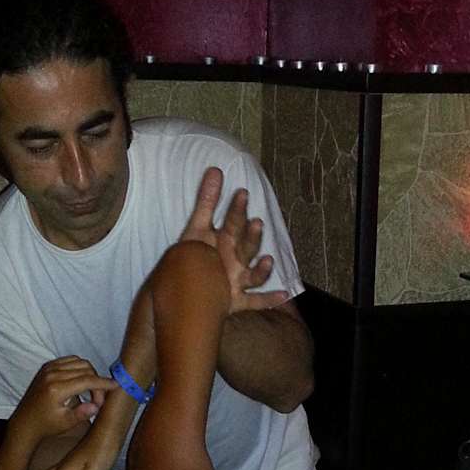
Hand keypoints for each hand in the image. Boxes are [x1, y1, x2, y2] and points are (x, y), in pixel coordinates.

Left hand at [9, 357, 120, 446]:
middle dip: (97, 382)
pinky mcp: (47, 367)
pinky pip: (70, 360)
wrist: (25, 423)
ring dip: (90, 374)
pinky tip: (81, 382)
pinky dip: (80, 368)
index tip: (116, 386)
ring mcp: (48, 369)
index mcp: (56, 389)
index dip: (104, 383)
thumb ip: (82, 413)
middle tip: (97, 400)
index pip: (87, 380)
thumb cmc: (46, 425)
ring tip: (91, 391)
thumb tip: (97, 405)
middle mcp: (52, 375)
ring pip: (79, 362)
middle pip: (85, 369)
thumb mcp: (66, 423)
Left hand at [181, 167, 287, 315]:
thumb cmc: (192, 255)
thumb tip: (214, 168)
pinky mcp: (236, 301)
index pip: (234, 222)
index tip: (241, 192)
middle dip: (251, 236)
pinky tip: (284, 295)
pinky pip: (255, 301)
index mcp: (227, 241)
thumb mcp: (198, 227)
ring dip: (262, 269)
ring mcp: (238, 281)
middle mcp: (236, 260)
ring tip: (267, 260)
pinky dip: (270, 300)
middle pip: (246, 246)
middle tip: (256, 223)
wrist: (185, 288)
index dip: (237, 209)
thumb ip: (207, 200)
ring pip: (253, 274)